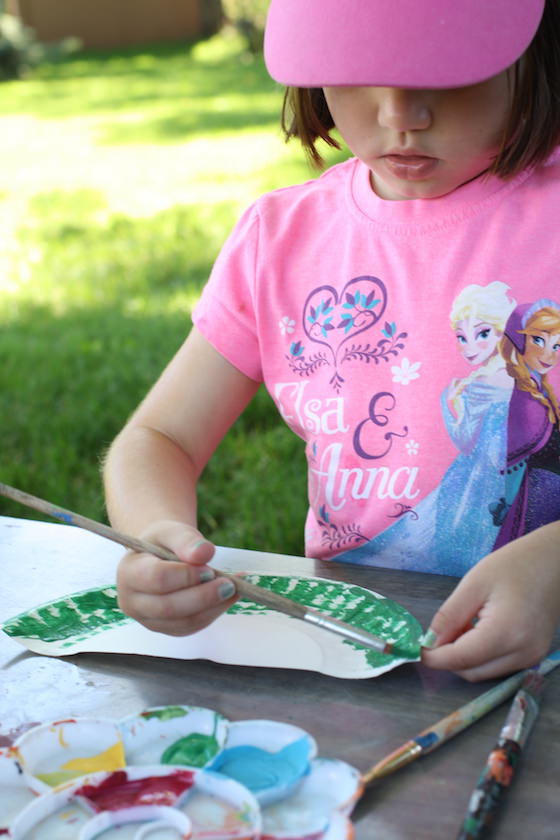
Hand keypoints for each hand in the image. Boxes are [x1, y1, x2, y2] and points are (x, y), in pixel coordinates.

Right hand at [116, 520, 237, 635]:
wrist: (158, 557)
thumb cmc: (163, 543)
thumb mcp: (172, 532)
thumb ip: (186, 540)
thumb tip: (205, 553)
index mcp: (129, 572)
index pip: (157, 578)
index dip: (186, 575)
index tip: (209, 568)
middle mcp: (132, 601)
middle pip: (169, 607)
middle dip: (203, 597)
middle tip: (229, 584)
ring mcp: (148, 620)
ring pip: (183, 622)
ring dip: (213, 606)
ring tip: (234, 588)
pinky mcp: (167, 628)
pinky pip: (192, 626)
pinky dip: (214, 612)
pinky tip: (229, 597)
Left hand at [422, 523, 559, 680]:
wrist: (555, 561)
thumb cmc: (514, 565)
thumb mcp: (474, 584)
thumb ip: (449, 617)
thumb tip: (429, 643)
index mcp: (506, 633)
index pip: (461, 660)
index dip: (435, 658)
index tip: (417, 649)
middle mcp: (522, 654)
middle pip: (472, 672)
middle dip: (449, 658)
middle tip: (440, 630)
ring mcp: (532, 657)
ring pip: (484, 672)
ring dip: (465, 657)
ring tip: (462, 624)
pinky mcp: (535, 655)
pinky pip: (499, 665)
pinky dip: (482, 655)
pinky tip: (479, 629)